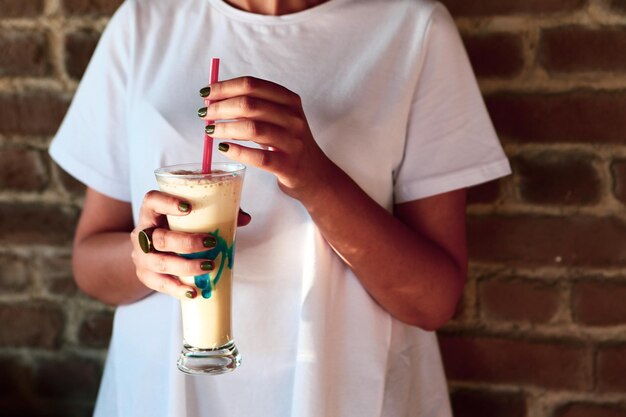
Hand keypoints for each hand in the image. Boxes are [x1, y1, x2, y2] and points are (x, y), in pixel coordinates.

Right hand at [129, 190, 250, 298]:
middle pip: (159, 237)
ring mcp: (141, 256)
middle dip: (187, 243)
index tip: (188, 207)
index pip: (152, 200)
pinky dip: (178, 288)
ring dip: (186, 266)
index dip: (167, 202)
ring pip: (160, 262)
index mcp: (151, 212)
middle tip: (211, 243)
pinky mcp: (146, 275)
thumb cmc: (176, 228)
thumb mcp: (190, 217)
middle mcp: (142, 233)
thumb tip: (245, 218)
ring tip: (209, 267)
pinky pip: (160, 284)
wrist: (150, 250)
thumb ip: (217, 212)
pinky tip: (193, 291)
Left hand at [199, 76, 338, 201]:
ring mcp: (292, 142)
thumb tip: (214, 101)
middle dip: (220, 108)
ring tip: (211, 132)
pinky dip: (237, 151)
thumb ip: (253, 108)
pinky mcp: (287, 164)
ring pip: (252, 128)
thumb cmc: (289, 144)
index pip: (252, 85)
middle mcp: (293, 118)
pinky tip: (224, 149)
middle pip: (249, 104)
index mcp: (289, 100)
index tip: (206, 94)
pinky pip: (259, 157)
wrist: (315, 175)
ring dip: (225, 128)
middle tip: (204, 115)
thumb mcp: (279, 119)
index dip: (225, 88)